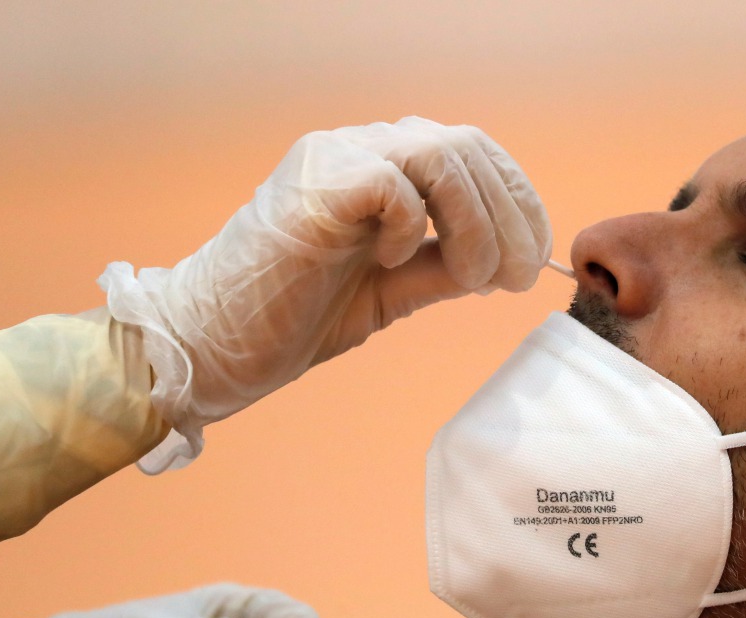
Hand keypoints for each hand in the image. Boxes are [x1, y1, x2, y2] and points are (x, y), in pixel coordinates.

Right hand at [100, 116, 551, 470]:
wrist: (214, 344)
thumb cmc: (294, 316)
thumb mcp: (393, 291)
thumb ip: (443, 266)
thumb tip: (506, 262)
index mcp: (378, 165)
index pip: (471, 151)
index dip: (516, 198)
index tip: (530, 257)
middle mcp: (358, 147)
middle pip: (467, 146)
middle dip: (508, 216)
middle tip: (511, 280)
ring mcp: (334, 158)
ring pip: (442, 154)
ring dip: (476, 224)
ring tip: (471, 279)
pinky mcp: (316, 186)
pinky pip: (396, 183)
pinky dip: (413, 227)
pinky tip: (392, 261)